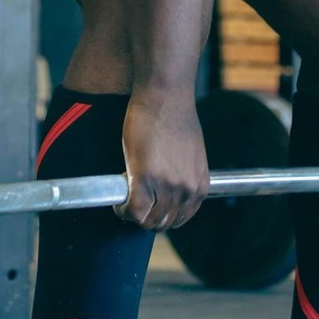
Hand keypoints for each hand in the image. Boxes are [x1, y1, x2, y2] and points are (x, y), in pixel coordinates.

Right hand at [119, 90, 208, 230]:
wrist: (165, 96)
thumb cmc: (174, 117)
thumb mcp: (190, 154)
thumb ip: (183, 175)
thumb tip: (170, 185)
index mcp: (200, 186)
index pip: (181, 218)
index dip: (162, 214)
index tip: (150, 206)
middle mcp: (186, 190)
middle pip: (163, 222)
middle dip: (147, 216)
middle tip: (133, 202)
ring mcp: (166, 187)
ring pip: (147, 220)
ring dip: (133, 213)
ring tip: (125, 199)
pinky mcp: (144, 179)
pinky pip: (133, 211)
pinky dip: (123, 210)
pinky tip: (119, 201)